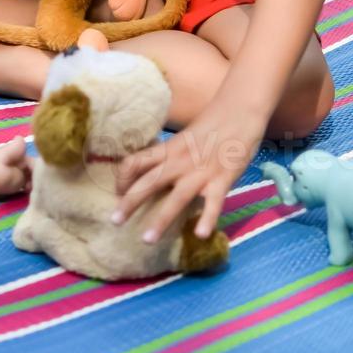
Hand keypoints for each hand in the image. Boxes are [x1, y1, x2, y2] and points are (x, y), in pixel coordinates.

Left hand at [111, 103, 265, 241]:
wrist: (238, 112)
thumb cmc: (210, 126)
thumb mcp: (182, 139)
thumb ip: (169, 155)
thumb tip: (153, 171)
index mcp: (167, 149)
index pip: (135, 162)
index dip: (122, 178)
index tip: (117, 193)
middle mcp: (179, 161)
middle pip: (149, 182)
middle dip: (129, 203)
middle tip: (114, 221)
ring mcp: (201, 172)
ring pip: (176, 198)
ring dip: (161, 220)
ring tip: (146, 240)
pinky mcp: (223, 179)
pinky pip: (214, 203)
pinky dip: (208, 219)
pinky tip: (200, 235)